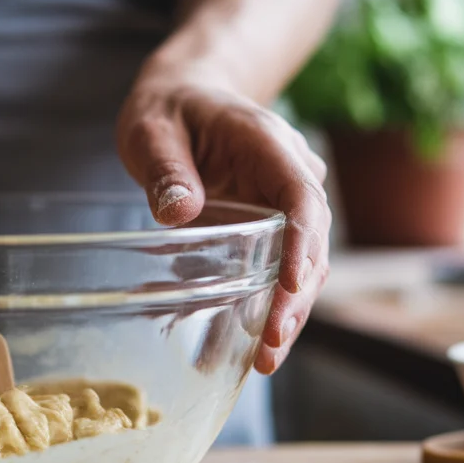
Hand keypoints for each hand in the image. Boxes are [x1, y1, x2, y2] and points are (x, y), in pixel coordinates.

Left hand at [116, 57, 330, 373]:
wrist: (184, 99)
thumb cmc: (168, 110)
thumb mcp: (153, 130)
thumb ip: (167, 168)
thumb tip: (181, 212)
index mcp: (268, 146)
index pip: (301, 198)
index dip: (302, 245)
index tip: (291, 287)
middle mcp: (288, 177)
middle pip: (311, 244)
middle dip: (295, 300)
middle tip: (270, 348)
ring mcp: (283, 204)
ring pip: (301, 266)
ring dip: (286, 314)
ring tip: (264, 363)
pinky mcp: (269, 229)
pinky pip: (277, 271)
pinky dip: (266, 308)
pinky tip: (247, 350)